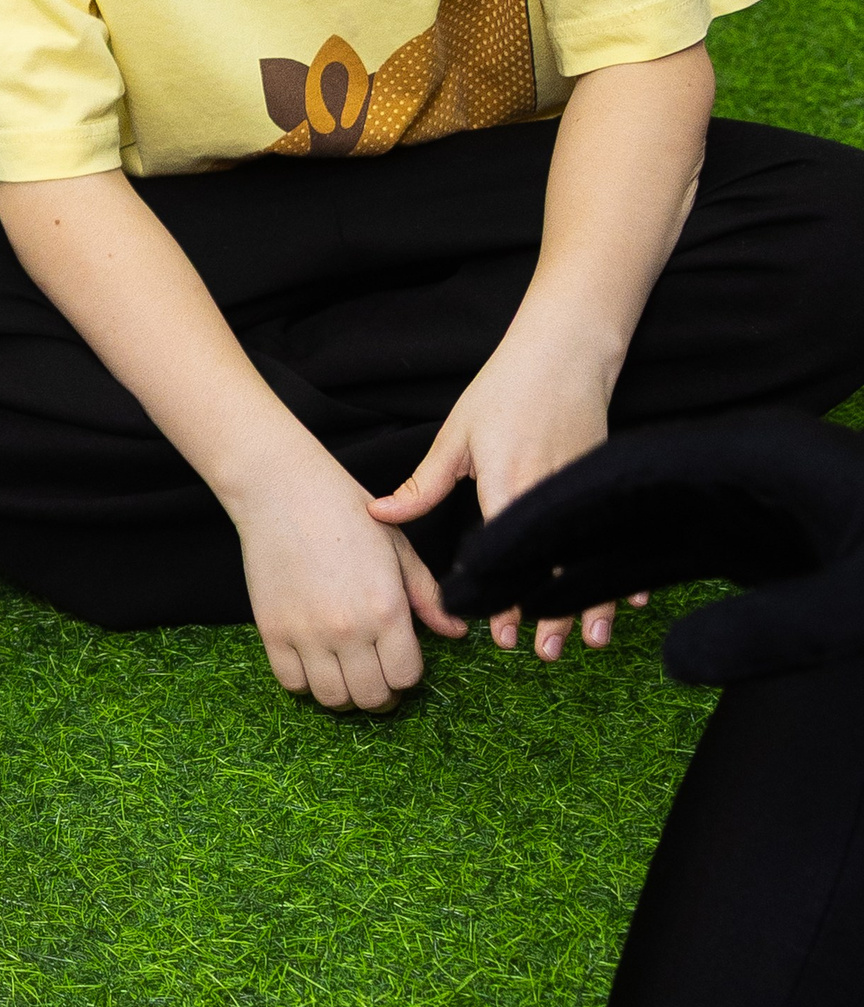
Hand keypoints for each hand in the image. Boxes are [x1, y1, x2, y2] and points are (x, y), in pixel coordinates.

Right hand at [234, 433, 464, 713]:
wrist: (283, 489)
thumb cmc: (345, 511)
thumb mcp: (398, 549)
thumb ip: (428, 597)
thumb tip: (456, 633)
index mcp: (387, 609)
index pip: (406, 676)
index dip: (406, 674)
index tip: (397, 661)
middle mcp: (348, 629)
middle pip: (372, 697)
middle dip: (379, 692)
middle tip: (374, 673)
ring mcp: (307, 633)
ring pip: (332, 699)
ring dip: (343, 692)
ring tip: (344, 670)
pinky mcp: (272, 631)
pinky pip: (292, 683)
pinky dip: (305, 681)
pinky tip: (312, 659)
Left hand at [367, 353, 638, 659]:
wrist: (563, 352)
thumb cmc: (503, 391)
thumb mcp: (455, 436)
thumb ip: (422, 484)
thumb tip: (376, 513)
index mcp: (507, 484)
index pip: (505, 553)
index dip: (505, 597)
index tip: (502, 632)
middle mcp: (547, 492)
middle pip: (551, 567)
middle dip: (549, 614)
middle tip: (541, 653)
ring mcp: (580, 489)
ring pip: (588, 559)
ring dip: (591, 603)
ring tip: (588, 642)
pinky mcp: (600, 482)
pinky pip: (612, 536)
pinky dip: (622, 569)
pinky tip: (630, 603)